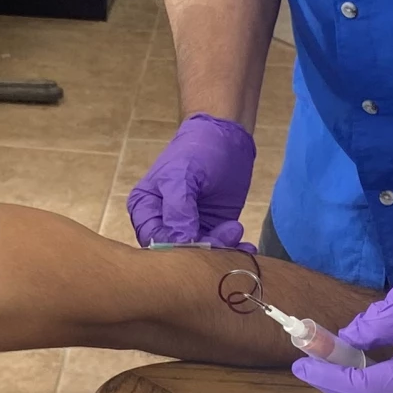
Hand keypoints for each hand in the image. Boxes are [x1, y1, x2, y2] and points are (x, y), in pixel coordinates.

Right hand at [127, 113, 256, 248]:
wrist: (226, 137)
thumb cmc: (196, 151)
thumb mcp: (182, 175)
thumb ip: (178, 209)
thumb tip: (181, 242)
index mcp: (145, 207)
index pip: (153, 240)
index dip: (175, 247)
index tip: (201, 240)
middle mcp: (163, 221)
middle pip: (176, 252)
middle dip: (202, 252)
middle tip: (226, 237)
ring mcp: (189, 227)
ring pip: (200, 255)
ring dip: (221, 252)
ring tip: (238, 232)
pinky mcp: (212, 229)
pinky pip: (219, 250)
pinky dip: (234, 252)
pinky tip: (247, 247)